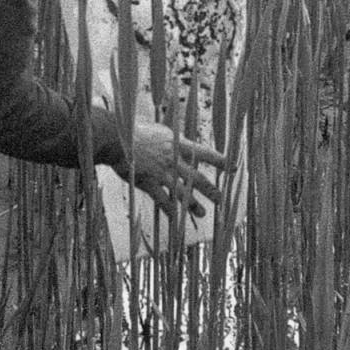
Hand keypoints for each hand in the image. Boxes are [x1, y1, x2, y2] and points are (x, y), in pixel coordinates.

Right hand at [109, 122, 229, 226]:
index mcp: (177, 143)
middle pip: (198, 177)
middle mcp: (173, 160)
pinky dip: (170, 211)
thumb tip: (178, 137)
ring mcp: (162, 173)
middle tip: (221, 198)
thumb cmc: (132, 130)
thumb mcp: (157, 129)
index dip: (220, 161)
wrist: (115, 137)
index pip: (205, 153)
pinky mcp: (149, 183)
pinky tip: (176, 220)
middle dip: (211, 190)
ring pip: (183, 192)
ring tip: (203, 213)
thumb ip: (169, 137)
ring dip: (194, 204)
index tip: (233, 167)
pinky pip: (162, 200)